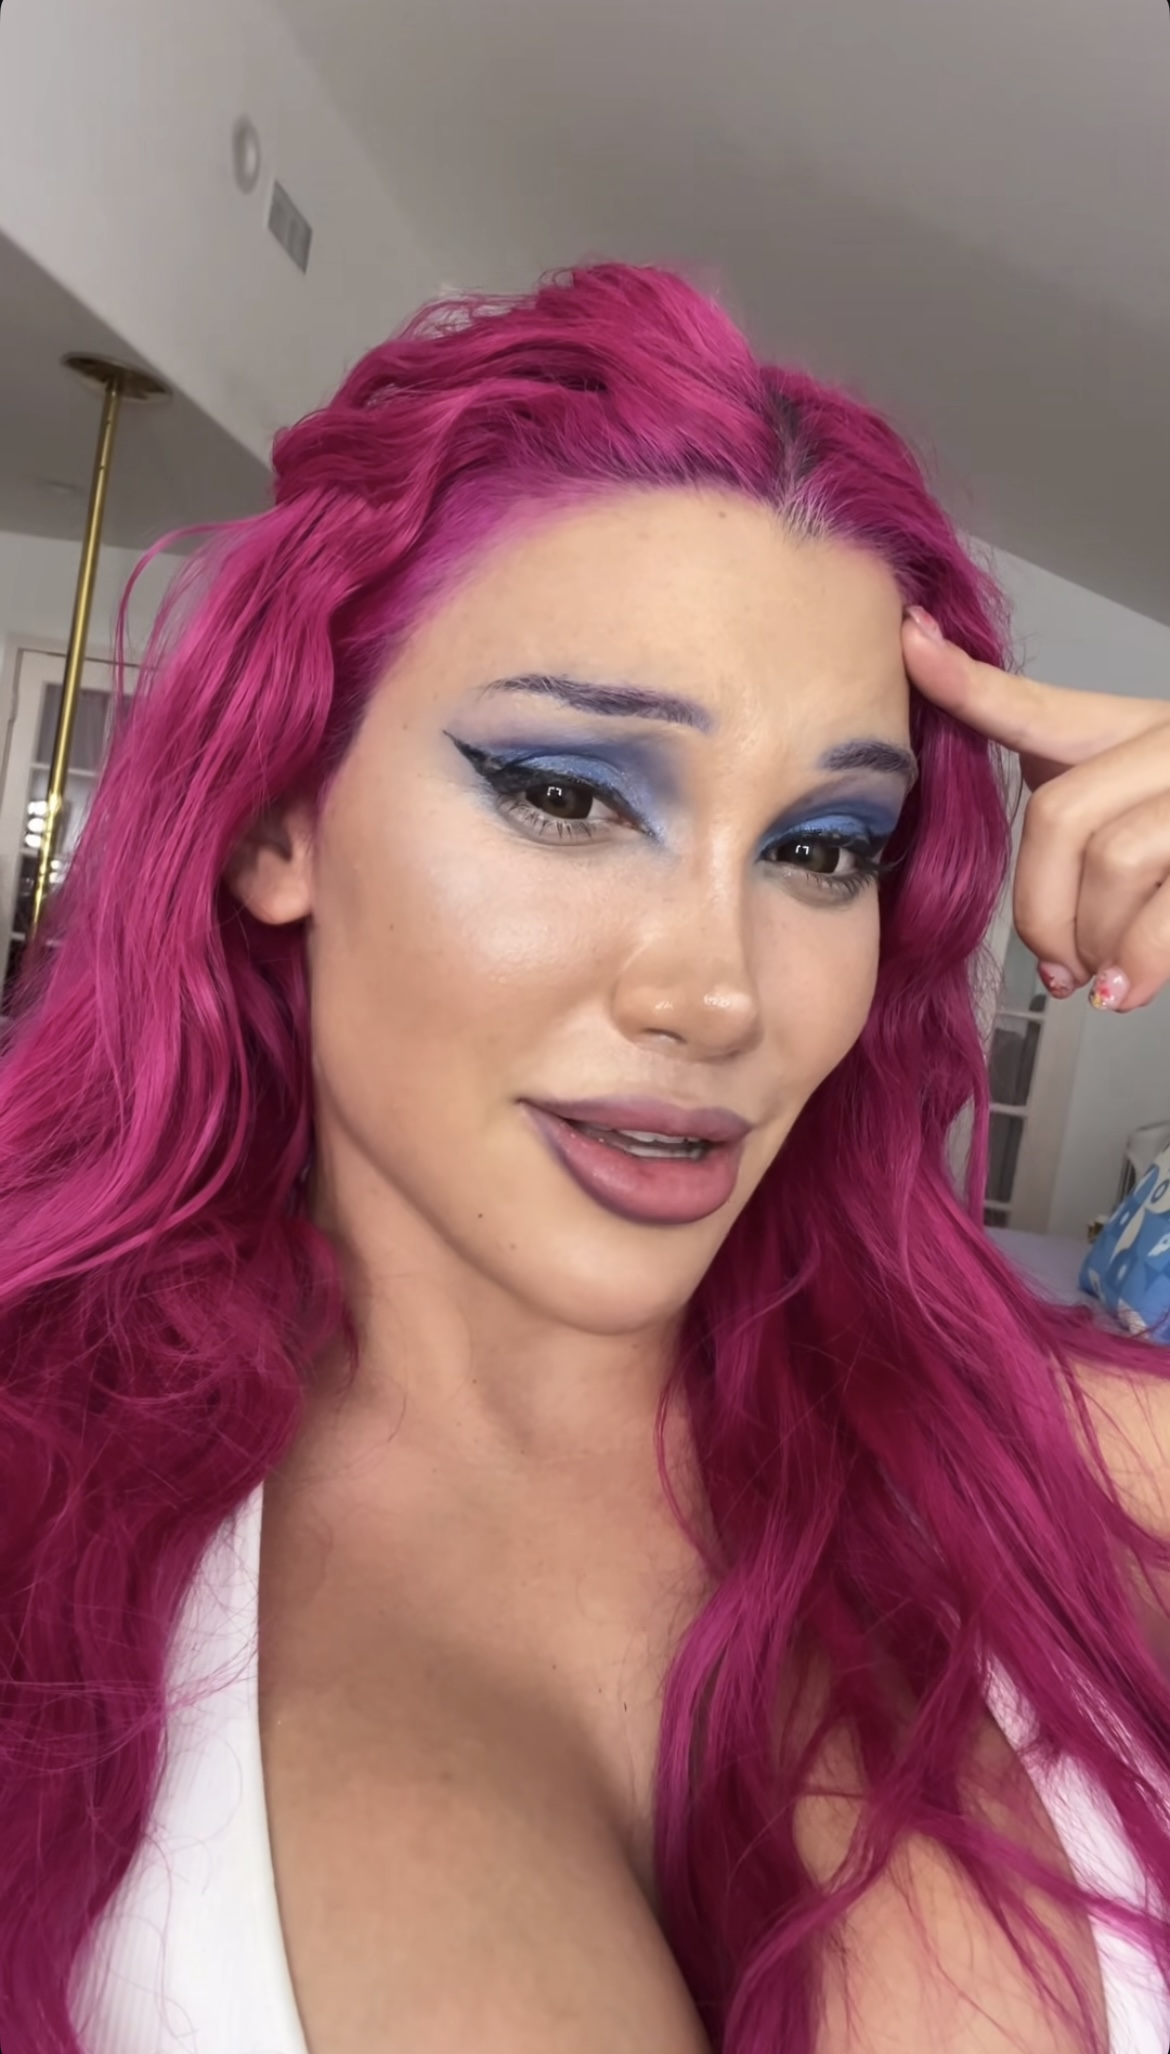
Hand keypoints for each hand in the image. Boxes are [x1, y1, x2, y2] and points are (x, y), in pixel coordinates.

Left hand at [901, 608, 1169, 1012]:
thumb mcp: (1138, 813)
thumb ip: (1080, 827)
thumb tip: (1047, 947)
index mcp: (1135, 732)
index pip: (1038, 707)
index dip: (968, 684)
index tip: (911, 645)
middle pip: (1060, 814)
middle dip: (1042, 909)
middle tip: (1056, 963)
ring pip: (1115, 859)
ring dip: (1093, 939)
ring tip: (1102, 976)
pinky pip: (1167, 913)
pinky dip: (1137, 961)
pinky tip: (1122, 990)